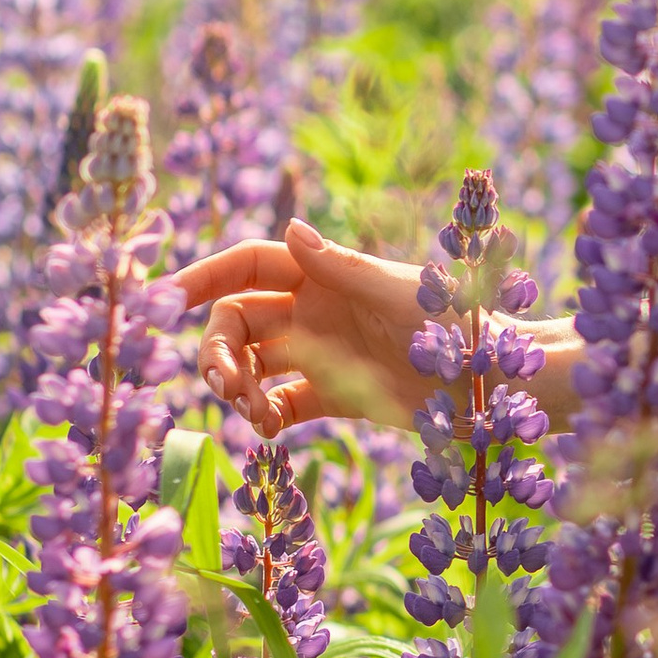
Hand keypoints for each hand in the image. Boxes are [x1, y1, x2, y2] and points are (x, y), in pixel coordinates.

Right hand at [182, 222, 438, 435]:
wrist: (491, 381)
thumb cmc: (455, 323)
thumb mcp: (397, 290)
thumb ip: (341, 267)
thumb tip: (290, 227)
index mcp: (323, 275)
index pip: (247, 265)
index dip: (204, 276)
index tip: (166, 297)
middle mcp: (314, 311)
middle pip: (238, 321)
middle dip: (219, 350)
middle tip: (226, 384)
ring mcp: (321, 354)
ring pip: (252, 365)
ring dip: (238, 387)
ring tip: (253, 412)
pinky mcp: (334, 396)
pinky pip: (282, 405)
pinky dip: (266, 416)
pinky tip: (269, 430)